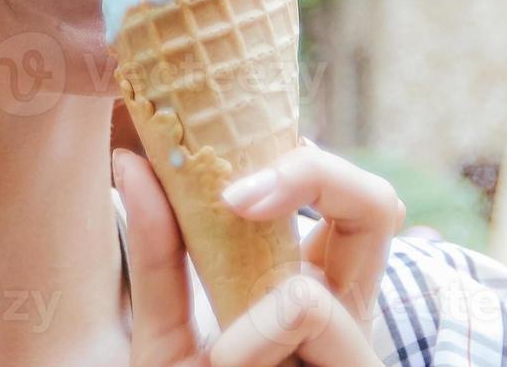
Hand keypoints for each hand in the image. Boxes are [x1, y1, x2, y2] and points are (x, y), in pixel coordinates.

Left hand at [114, 138, 405, 365]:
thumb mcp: (164, 337)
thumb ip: (159, 258)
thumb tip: (132, 164)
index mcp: (305, 288)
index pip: (327, 195)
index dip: (288, 160)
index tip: (216, 168)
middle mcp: (346, 308)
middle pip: (375, 199)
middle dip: (312, 170)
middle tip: (236, 194)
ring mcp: (361, 342)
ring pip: (348, 245)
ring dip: (258, 298)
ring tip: (221, 363)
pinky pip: (306, 305)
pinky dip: (250, 338)